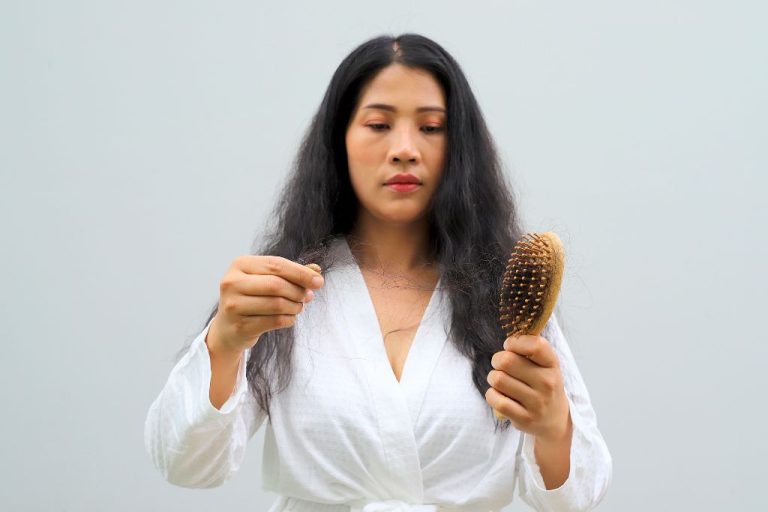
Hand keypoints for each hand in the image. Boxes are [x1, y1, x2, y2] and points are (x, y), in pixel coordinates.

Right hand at [206, 256, 323, 355]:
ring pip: (277, 304)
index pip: (276, 264)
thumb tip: (316, 270)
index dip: (301, 273)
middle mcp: (232, 282)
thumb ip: (292, 273)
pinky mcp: (239, 326)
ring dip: (295, 307)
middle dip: (298, 291)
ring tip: (298, 307)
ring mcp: (233, 305)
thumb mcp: (268, 279)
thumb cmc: (252, 297)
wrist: (228, 327)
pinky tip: (289, 318)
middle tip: (308, 297)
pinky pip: (275, 321)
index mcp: (240, 265)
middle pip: (277, 284)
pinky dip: (289, 320)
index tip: (319, 282)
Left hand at [485, 334, 570, 442]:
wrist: (554, 419)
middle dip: (497, 360)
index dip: (515, 342)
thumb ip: (530, 349)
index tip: (510, 346)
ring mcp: (537, 402)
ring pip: (498, 379)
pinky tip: (498, 394)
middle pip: (507, 361)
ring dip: (493, 378)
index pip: (536, 345)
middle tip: (500, 364)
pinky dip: (492, 395)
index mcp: (552, 364)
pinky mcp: (525, 418)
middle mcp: (547, 383)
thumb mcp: (545, 364)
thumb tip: (509, 340)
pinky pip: (497, 400)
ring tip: (500, 380)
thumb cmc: (543, 384)